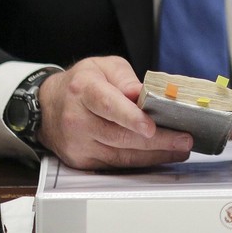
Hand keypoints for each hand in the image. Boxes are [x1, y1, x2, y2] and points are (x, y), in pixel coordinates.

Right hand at [36, 56, 192, 169]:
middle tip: (184, 140)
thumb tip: (145, 94)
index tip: (151, 126)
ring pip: (121, 156)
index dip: (130, 117)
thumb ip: (126, 79)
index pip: (108, 105)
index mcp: (84, 90)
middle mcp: (77, 119)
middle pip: (120, 136)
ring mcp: (78, 144)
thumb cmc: (81, 84)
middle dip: (157, 140)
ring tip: (180, 150)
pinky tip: (160, 156)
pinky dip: (141, 163)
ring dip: (155, 155)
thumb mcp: (104, 67)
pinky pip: (116, 165)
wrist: (47, 105)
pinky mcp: (81, 162)